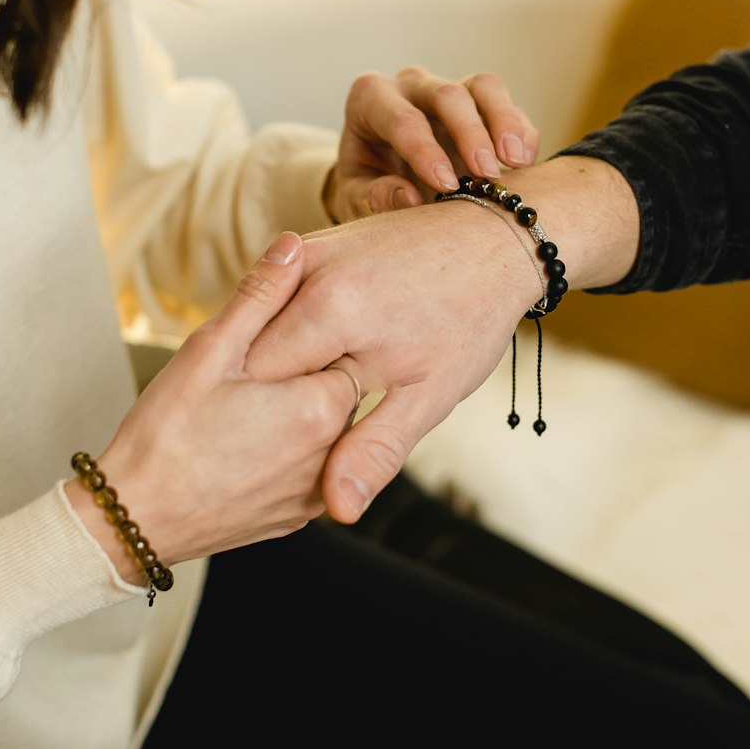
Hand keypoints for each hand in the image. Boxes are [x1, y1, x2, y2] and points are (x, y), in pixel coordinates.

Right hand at [66, 233, 359, 581]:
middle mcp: (332, 453)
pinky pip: (309, 468)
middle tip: (248, 378)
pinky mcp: (298, 514)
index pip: (344, 347)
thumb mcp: (208, 352)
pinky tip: (248, 445)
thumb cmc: (166, 433)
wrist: (134, 522)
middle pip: (338, 389)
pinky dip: (288, 452)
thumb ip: (259, 297)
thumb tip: (291, 244)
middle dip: (304, 374)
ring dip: (298, 415)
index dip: (307, 338)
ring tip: (245, 412)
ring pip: (325, 431)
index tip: (270, 342)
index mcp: (320, 407)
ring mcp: (316, 490)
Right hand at [246, 204, 542, 521]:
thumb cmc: (470, 321)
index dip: (266, 422)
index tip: (281, 443)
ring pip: (262, 324)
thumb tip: (340, 509)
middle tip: (299, 420)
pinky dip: (292, 328)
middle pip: (252, 352)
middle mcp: (309, 273)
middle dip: (268, 392)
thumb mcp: (430, 395)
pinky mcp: (315, 242)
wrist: (497, 239)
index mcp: (328, 314)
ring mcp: (310, 250)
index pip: (257, 383)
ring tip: (320, 381)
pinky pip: (282, 298)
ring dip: (277, 360)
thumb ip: (374, 448)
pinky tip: (324, 349)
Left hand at [323, 66, 539, 222]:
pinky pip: (509, 105)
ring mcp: (449, 90)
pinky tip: (526, 165)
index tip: (446, 185)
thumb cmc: (366, 184)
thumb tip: (408, 197)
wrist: (385, 179)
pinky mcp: (481, 105)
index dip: (425, 151)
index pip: (401, 119)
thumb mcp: (355, 197)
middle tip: (486, 174)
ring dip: (504, 121)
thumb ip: (373, 197)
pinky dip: (522, 132)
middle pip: (446, 95)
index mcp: (370, 100)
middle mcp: (411, 86)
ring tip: (517, 161)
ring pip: (484, 87)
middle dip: (469, 133)